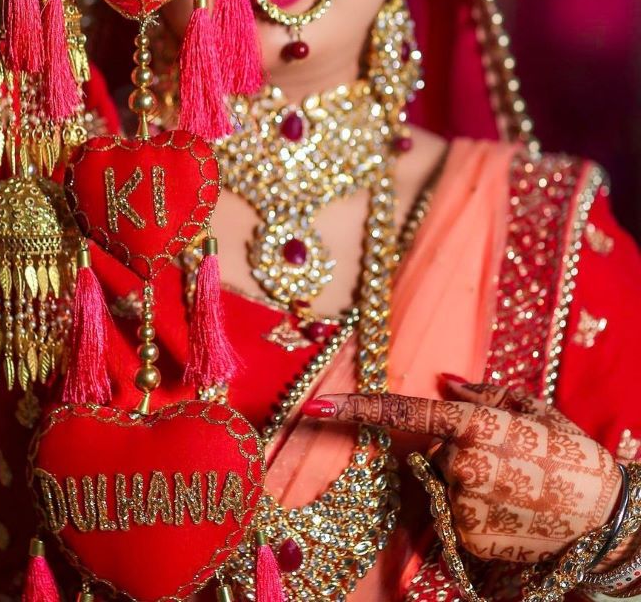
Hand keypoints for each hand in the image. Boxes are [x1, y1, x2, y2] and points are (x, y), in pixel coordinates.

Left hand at [302, 377, 621, 563]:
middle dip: (453, 450)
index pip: (403, 411)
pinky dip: (473, 510)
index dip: (356, 408)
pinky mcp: (467, 536)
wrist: (603, 517)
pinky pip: (454, 514)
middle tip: (504, 459)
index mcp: (472, 424)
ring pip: (442, 484)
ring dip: (464, 482)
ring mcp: (461, 504)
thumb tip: (443, 382)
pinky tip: (509, 509)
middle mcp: (459, 464)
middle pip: (431, 451)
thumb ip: (481, 395)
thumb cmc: (568, 454)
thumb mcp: (530, 409)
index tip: (316, 405)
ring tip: (512, 486)